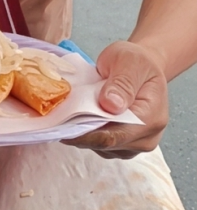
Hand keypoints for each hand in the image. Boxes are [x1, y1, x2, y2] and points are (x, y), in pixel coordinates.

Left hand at [62, 40, 168, 158]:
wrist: (142, 66)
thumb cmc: (136, 61)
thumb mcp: (129, 61)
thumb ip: (122, 83)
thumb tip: (110, 105)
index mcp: (151, 119)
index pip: (115, 136)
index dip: (86, 134)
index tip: (61, 126)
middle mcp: (146, 138)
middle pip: (106, 145)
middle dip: (80, 132)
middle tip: (57, 118)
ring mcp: (134, 145)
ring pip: (100, 147)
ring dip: (81, 133)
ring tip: (67, 113)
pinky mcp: (122, 145)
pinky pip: (99, 144)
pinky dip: (85, 133)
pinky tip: (76, 117)